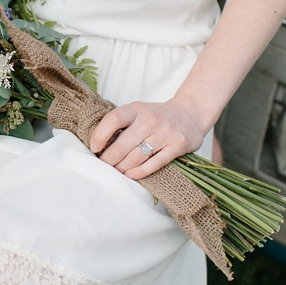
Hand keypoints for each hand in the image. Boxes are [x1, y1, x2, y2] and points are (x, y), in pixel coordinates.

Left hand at [88, 94, 208, 179]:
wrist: (191, 113)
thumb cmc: (157, 116)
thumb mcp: (139, 111)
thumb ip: (122, 123)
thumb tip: (98, 145)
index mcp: (137, 109)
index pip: (113, 119)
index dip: (100, 135)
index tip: (94, 148)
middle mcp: (150, 119)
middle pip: (122, 145)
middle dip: (109, 160)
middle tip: (103, 167)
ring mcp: (165, 132)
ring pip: (136, 157)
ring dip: (122, 168)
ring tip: (115, 172)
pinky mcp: (178, 145)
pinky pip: (154, 163)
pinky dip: (139, 172)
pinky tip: (130, 175)